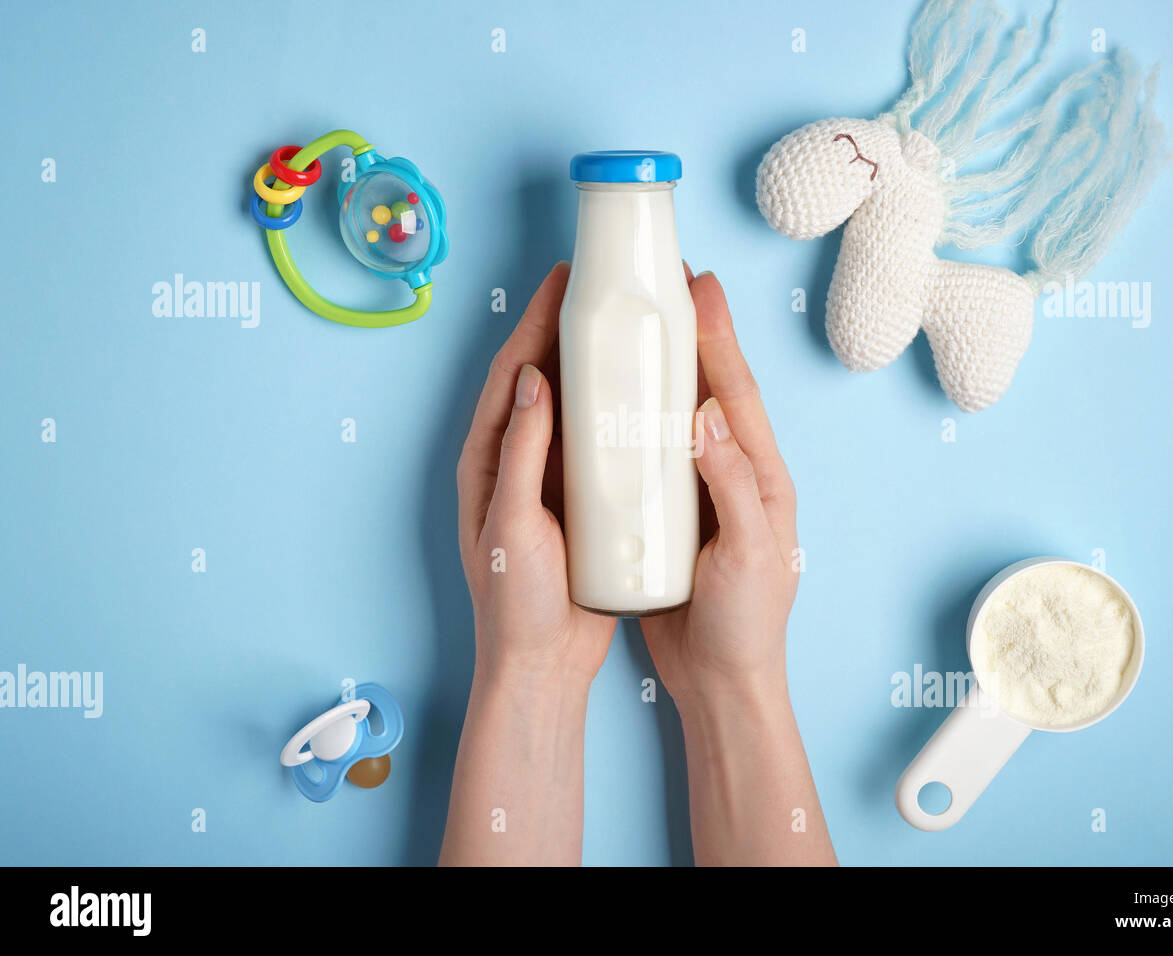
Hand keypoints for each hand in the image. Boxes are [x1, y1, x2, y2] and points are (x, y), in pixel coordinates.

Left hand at [443, 263, 611, 865]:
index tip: (564, 279)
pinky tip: (646, 395)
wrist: (542, 665)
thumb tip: (535, 378)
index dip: (535, 321)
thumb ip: (521, 453)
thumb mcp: (513, 524)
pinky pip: (598, 441)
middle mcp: (515, 461)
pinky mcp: (579, 501)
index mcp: (488, 459)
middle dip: (567, 328)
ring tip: (629, 325)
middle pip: (542, 377)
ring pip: (573, 405)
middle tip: (603, 287)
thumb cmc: (517, 602)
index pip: (512, 373)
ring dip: (595, 364)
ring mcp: (548, 479)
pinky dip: (617, 411)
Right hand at [640, 270, 834, 865]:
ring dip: (658, 371)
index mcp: (761, 477)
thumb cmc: (747, 625)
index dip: (717, 337)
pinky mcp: (668, 517)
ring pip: (676, 418)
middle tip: (665, 286)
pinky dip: (631, 423)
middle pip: (708, 391)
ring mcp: (699, 494)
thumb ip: (732, 487)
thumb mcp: (749, 557)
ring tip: (631, 328)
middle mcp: (732, 475)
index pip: (735, 392)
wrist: (721, 682)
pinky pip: (649, 456)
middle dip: (690, 336)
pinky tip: (606, 406)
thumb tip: (706, 415)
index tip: (699, 287)